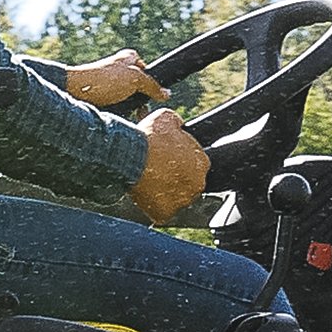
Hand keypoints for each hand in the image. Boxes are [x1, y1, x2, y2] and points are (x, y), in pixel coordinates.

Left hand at [60, 51, 168, 110]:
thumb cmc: (102, 80)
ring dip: (130, 111)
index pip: (150, 74)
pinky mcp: (102, 98)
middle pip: (140, 90)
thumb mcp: (135, 79)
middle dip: (141, 102)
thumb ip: (152, 85)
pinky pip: (117, 109)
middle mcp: (120, 70)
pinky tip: (118, 118)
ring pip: (129, 102)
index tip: (153, 97)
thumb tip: (167, 94)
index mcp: (129, 58)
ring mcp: (111, 85)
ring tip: (128, 116)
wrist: (74, 91)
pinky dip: (119, 114)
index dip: (152, 87)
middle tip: (140, 111)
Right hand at [127, 106, 215, 224]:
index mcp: (202, 163)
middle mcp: (196, 185)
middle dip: (177, 177)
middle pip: (188, 183)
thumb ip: (179, 123)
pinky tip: (146, 193)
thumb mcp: (168, 118)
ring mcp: (181, 201)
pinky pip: (161, 211)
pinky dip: (154, 205)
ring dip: (166, 192)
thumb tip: (179, 124)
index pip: (198, 164)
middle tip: (160, 170)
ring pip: (176, 198)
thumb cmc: (149, 137)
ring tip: (151, 181)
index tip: (170, 158)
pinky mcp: (164, 213)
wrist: (129, 156)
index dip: (183, 160)